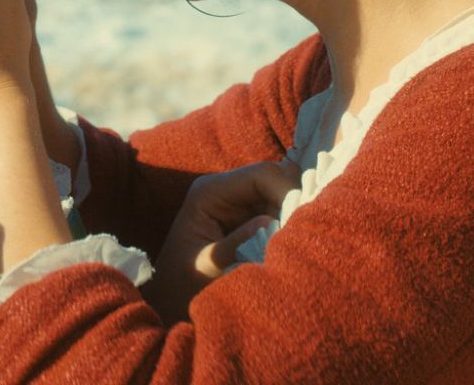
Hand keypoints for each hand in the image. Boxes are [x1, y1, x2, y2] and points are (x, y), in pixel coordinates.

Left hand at [146, 159, 297, 321]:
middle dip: (294, 202)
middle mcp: (226, 189)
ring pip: (282, 194)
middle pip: (276, 179)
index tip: (301, 221)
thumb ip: (237, 244)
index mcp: (210, 192)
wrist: (170, 299)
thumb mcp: (208, 267)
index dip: (287, 191)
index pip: (261, 175)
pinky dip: (290, 223)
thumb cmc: (183, 284)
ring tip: (297, 242)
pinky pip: (280, 211)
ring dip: (294, 214)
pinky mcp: (250, 217)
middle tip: (303, 233)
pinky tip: (290, 244)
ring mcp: (239, 202)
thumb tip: (270, 221)